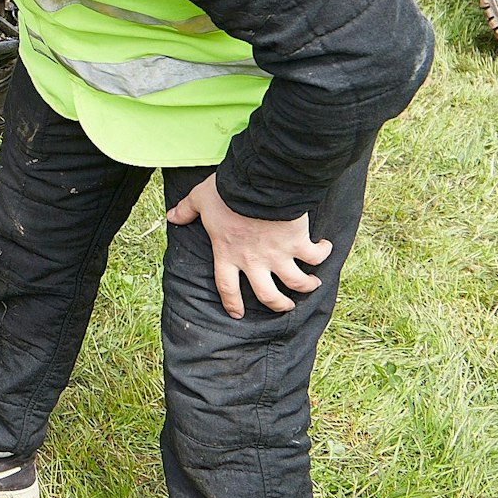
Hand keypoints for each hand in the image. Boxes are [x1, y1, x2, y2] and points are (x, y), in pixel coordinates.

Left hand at [166, 173, 332, 317]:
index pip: (226, 287)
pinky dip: (324, 253)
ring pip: (296, 282)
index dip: (232, 302)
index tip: (237, 313)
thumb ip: (186, 210)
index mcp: (228, 254)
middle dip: (278, 304)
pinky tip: (326, 249)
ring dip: (306, 285)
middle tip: (285, 305)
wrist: (258, 184)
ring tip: (312, 284)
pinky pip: (316, 256)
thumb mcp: (200, 200)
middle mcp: (254, 261)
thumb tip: (171, 217)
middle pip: (267, 295)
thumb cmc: (228, 192)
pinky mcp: (299, 243)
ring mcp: (278, 255)